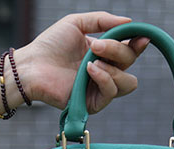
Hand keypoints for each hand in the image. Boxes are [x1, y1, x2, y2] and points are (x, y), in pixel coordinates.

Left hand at [23, 11, 149, 112]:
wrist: (32, 66)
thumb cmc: (50, 45)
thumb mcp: (77, 23)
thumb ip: (103, 20)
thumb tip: (129, 23)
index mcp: (103, 54)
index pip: (129, 52)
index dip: (137, 44)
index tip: (141, 37)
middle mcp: (104, 72)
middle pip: (129, 64)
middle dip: (118, 51)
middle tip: (97, 46)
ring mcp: (99, 89)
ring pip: (127, 82)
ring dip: (113, 68)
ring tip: (91, 61)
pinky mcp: (92, 103)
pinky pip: (111, 92)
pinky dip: (104, 79)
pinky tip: (89, 70)